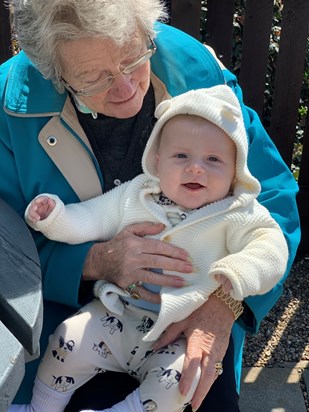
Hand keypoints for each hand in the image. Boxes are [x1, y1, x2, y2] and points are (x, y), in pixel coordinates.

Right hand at [27, 196, 55, 222]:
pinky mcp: (33, 216)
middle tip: (35, 208)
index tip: (37, 201)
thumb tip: (50, 200)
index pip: (41, 198)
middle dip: (33, 206)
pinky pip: (30, 217)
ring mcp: (35, 211)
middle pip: (33, 204)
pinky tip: (35, 221)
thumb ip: (52, 204)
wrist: (54, 221)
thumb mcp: (55, 208)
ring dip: (33, 214)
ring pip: (30, 211)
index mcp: (44, 201)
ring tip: (38, 218)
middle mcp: (39, 205)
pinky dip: (31, 219)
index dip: (38, 199)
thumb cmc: (54, 213)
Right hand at [82, 222, 192, 302]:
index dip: (173, 251)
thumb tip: (163, 226)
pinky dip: (152, 297)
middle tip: (190, 268)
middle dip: (176, 265)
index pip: (158, 247)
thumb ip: (146, 227)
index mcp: (135, 244)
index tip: (186, 255)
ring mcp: (130, 272)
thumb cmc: (117, 244)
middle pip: (158, 262)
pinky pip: (141, 292)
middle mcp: (133, 258)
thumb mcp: (129, 231)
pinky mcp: (126, 284)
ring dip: (169, 280)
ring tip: (183, 282)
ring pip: (152, 277)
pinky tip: (164, 299)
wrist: (98, 260)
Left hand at [153, 294, 234, 409]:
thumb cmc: (201, 309)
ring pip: (214, 375)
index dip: (187, 379)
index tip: (182, 392)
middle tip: (192, 406)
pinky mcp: (223, 351)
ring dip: (206, 389)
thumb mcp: (183, 319)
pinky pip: (218, 368)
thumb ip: (169, 334)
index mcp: (198, 341)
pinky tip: (205, 385)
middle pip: (207, 376)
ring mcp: (219, 351)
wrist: (223, 303)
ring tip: (197, 401)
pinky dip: (212, 379)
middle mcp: (210, 350)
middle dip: (200, 393)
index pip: (192, 364)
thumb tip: (154, 346)